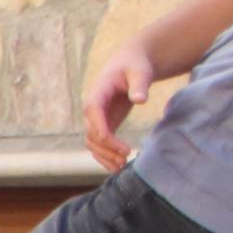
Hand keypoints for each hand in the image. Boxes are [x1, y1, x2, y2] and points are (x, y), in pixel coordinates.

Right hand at [81, 43, 160, 170]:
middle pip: (91, 131)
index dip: (97, 124)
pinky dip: (105, 156)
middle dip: (106, 146)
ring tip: (122, 165)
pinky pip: (99, 144)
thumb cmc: (136, 66)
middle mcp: (92, 108)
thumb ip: (139, 84)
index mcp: (98, 92)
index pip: (92, 109)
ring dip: (104, 155)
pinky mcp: (105, 125)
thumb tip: (140, 100)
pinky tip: (117, 166)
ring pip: (92, 142)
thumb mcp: (140, 72)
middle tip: (125, 156)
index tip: (107, 138)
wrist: (131, 65)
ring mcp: (97, 118)